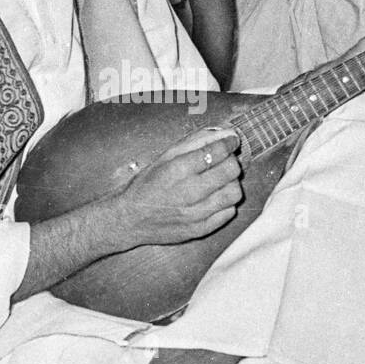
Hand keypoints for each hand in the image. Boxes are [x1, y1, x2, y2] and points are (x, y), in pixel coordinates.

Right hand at [108, 126, 241, 248]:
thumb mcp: (162, 158)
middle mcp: (189, 191)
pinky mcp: (199, 229)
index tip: (232, 141)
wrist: (129, 219)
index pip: (217, 151)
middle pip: (231, 170)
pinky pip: (229, 212)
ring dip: (231, 183)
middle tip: (225, 161)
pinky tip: (214, 199)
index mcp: (178, 169)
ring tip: (221, 182)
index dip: (229, 143)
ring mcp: (195, 214)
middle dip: (231, 161)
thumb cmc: (146, 185)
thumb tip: (217, 133)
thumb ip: (190, 144)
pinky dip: (226, 203)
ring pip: (234, 193)